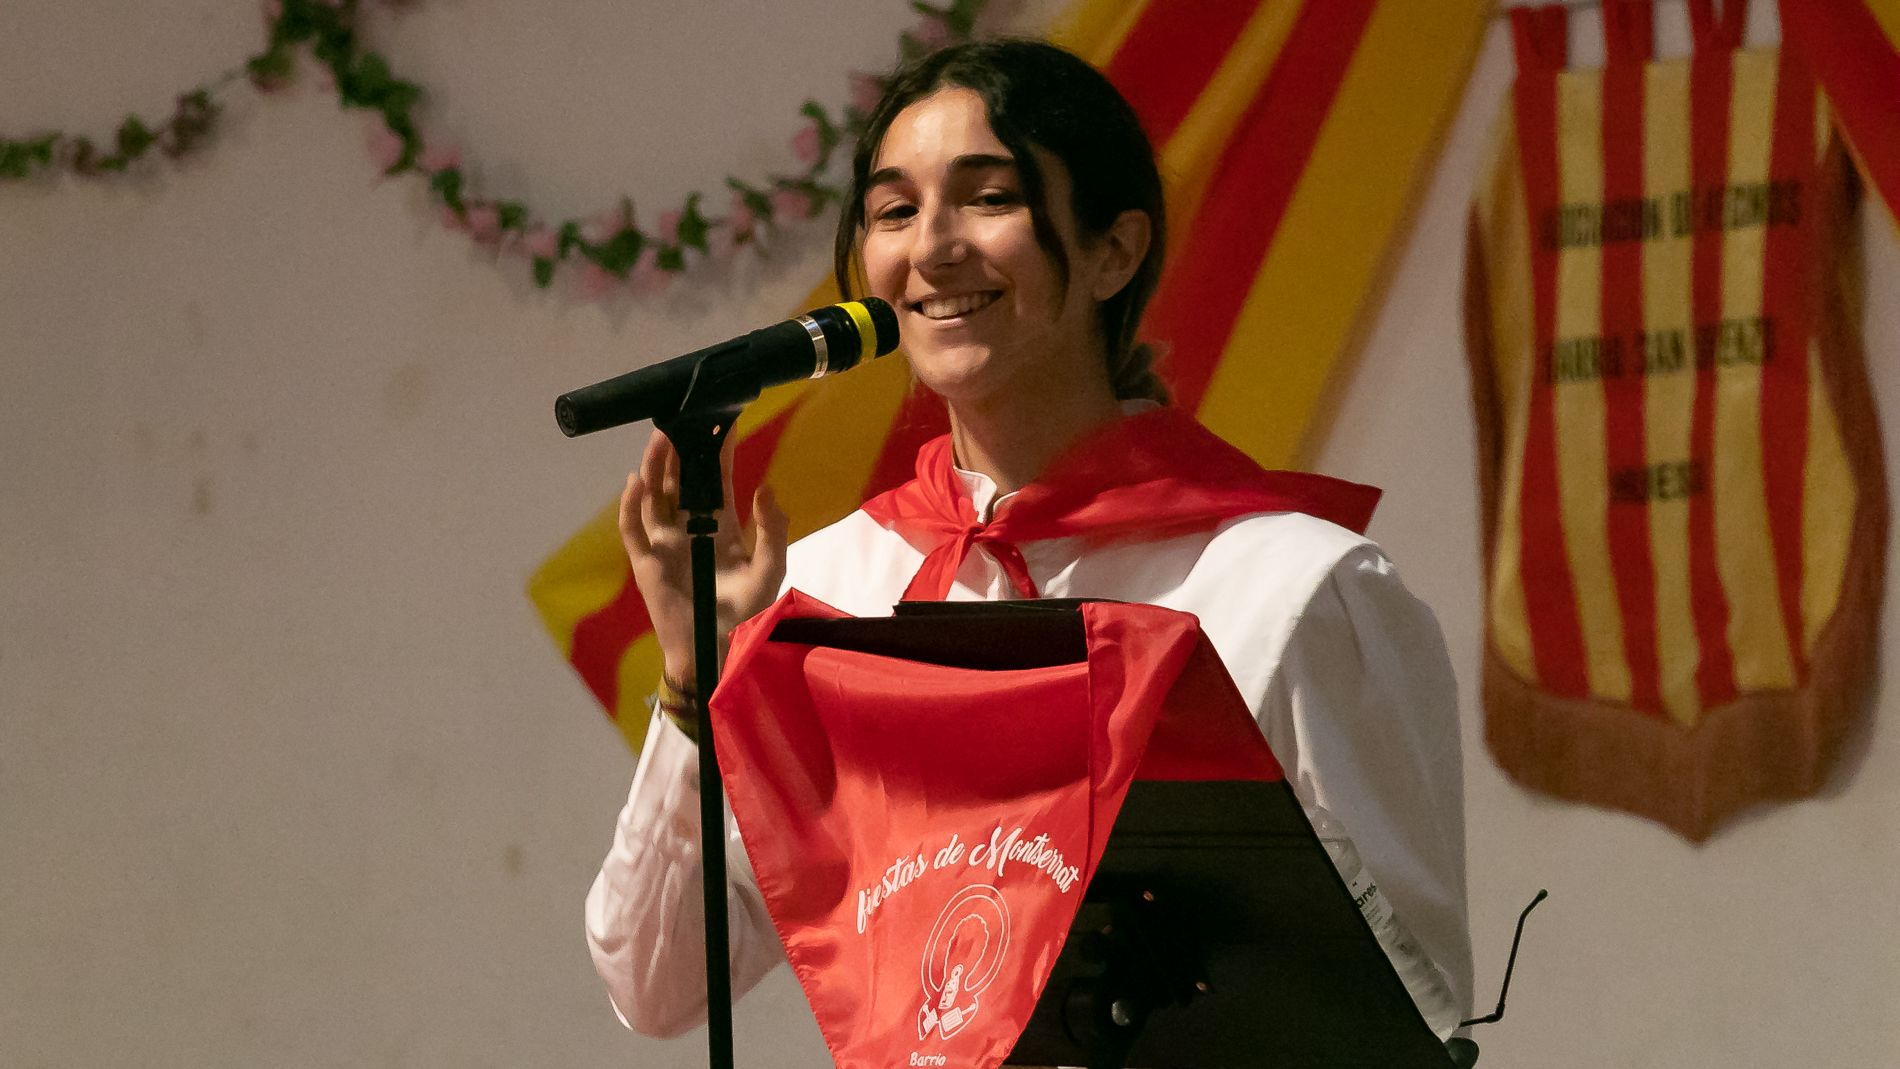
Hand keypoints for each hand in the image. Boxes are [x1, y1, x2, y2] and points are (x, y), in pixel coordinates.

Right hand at [618, 430, 788, 691]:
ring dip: (654, 466)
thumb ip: (773, 532)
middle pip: (680, 480)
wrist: (717, 652)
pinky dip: (631, 504)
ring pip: (654, 496)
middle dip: (679, 450)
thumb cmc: (745, 615)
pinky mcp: (646, 562)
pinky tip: (636, 481)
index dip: (716, 452)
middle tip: (682, 417)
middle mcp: (690, 529)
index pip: (715, 480)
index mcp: (721, 527)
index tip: (720, 420)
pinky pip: (633, 528)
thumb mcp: (769, 571)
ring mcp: (665, 544)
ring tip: (659, 437)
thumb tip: (764, 488)